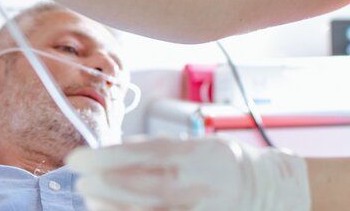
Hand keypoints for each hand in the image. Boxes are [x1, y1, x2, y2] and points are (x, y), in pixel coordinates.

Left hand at [67, 137, 310, 210]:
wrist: (270, 188)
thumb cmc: (225, 165)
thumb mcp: (197, 144)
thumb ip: (160, 146)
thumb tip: (119, 148)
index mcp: (199, 153)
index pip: (148, 153)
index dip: (110, 156)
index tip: (79, 158)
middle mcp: (202, 180)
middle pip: (150, 185)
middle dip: (109, 184)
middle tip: (81, 183)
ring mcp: (204, 206)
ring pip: (155, 210)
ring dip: (118, 207)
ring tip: (91, 201)